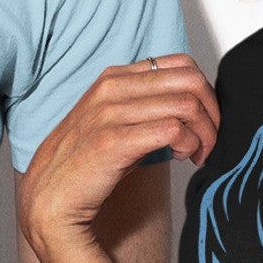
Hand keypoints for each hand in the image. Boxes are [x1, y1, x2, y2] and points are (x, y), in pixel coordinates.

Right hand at [17, 55, 218, 260]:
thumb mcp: (116, 121)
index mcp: (116, 77)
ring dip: (204, 133)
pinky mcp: (113, 141)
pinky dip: (189, 145)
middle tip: (211, 140)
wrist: (49, 197)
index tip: (206, 121)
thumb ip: (146, 105)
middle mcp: (113, 87)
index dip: (205, 92)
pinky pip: (172, 129)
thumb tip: (192, 106)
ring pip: (186, 105)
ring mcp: (111, 112)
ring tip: (197, 154)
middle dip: (212, 112)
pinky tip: (184, 158)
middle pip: (191, 81)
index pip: (182, 64)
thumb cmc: (87, 163)